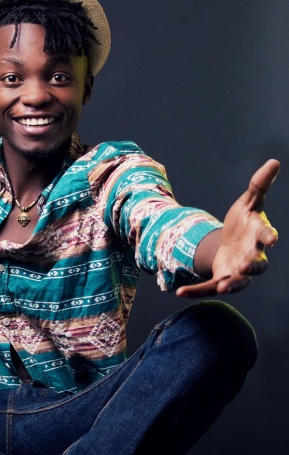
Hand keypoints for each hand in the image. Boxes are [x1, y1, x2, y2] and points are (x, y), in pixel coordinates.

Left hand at [176, 158, 279, 297]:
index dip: (268, 236)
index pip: (265, 235)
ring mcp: (238, 271)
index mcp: (259, 236)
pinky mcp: (222, 279)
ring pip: (238, 281)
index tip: (272, 238)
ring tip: (223, 286)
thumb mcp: (249, 202)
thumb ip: (259, 185)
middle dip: (253, 266)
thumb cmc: (244, 222)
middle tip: (248, 266)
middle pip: (257, 264)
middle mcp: (253, 257)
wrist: (232, 243)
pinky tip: (180, 292)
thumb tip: (274, 161)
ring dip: (232, 283)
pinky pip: (209, 287)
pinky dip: (196, 291)